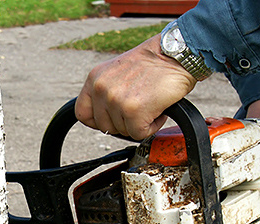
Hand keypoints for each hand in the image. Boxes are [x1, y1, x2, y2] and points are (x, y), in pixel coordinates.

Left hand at [75, 35, 196, 139]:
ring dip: (140, 122)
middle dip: (123, 122)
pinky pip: (139, 133)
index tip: (112, 119)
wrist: (177, 54)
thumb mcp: (118, 71)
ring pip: (123, 131)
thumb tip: (103, 116)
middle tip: (140, 107)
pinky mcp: (134, 111)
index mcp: (95, 78)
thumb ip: (106, 91)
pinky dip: (152, 126)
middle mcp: (102, 88)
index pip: (82, 113)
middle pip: (104, 126)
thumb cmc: (154, 62)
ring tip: (150, 102)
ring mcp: (116, 100)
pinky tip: (158, 109)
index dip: (98, 121)